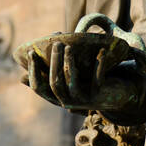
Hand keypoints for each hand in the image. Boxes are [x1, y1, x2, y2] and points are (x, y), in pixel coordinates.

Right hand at [15, 21, 145, 125]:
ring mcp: (83, 100)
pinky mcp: (98, 96)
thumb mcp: (69, 75)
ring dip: (70, 62)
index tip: (30, 52)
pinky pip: (97, 79)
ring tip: (69, 47)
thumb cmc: (87, 81)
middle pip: (55, 83)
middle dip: (53, 62)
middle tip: (54, 44)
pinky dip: (99, 64)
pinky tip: (101, 52)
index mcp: (58, 96)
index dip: (33, 70)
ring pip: (72, 81)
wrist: (114, 95)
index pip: (39, 87)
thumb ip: (53, 68)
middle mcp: (67, 101)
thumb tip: (32, 56)